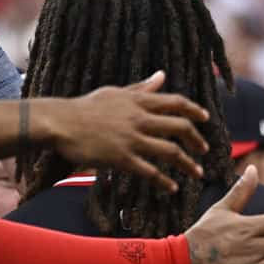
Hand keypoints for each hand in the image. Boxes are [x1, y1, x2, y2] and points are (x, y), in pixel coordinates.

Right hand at [41, 71, 209, 191]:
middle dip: (197, 140)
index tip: (205, 119)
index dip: (194, 111)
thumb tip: (162, 75)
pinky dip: (164, 181)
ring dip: (188, 164)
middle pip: (180, 127)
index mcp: (138, 101)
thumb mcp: (115, 92)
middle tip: (205, 150)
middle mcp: (139, 118)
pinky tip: (172, 188)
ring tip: (198, 173)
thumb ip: (141, 88)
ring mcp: (131, 139)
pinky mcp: (121, 158)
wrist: (58, 122)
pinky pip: (150, 172)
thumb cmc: (84, 107)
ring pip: (171, 151)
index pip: (176, 103)